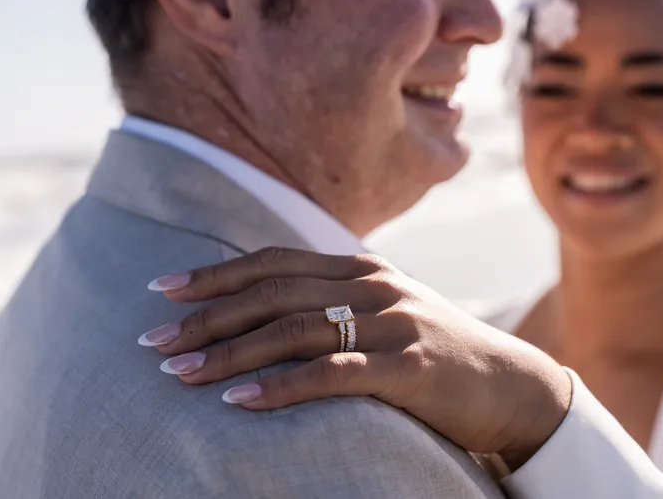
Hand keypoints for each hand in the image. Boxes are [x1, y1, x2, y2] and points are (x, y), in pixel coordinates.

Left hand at [139, 248, 572, 468]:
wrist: (509, 383)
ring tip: (180, 374)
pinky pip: (331, 373)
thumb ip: (337, 300)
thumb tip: (271, 307)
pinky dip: (280, 387)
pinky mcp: (406, 366)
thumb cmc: (435, 351)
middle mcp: (373, 286)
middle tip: (153, 342)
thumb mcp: (385, 312)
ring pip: (295, 331)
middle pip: (273, 294)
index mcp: (361, 268)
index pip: (274, 261)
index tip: (163, 290)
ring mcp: (391, 323)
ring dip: (231, 352)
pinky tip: (239, 400)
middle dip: (207, 317)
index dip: (216, 275)